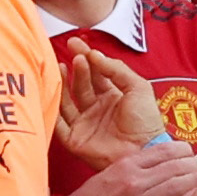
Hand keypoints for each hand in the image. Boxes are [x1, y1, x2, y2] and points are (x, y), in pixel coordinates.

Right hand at [56, 37, 162, 168]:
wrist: (143, 151)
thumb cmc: (146, 122)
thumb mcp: (139, 87)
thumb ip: (117, 69)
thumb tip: (94, 55)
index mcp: (112, 97)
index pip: (96, 73)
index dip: (87, 58)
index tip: (77, 44)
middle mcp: (96, 109)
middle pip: (80, 84)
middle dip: (76, 68)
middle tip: (74, 56)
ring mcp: (84, 123)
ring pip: (67, 100)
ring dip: (63, 83)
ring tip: (60, 67)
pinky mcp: (73, 139)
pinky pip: (58, 122)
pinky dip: (52, 108)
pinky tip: (51, 93)